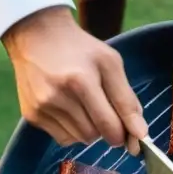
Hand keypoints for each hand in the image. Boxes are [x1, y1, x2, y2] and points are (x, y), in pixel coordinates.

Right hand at [3, 7, 147, 154]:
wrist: (36, 34)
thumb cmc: (80, 48)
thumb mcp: (110, 63)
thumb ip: (127, 100)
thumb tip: (140, 134)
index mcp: (81, 81)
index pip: (109, 127)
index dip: (123, 134)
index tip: (128, 131)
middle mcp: (57, 97)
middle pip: (94, 135)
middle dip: (105, 128)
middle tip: (103, 108)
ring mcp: (41, 107)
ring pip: (78, 139)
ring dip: (88, 129)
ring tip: (83, 104)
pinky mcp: (31, 114)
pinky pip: (62, 138)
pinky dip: (72, 130)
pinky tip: (68, 108)